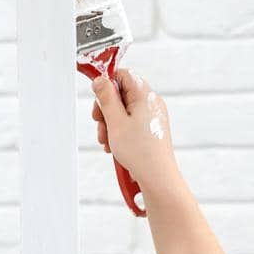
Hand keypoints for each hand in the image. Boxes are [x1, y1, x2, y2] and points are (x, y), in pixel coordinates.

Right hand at [90, 67, 179, 196]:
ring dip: (110, 123)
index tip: (96, 97)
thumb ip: (106, 97)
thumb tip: (100, 80)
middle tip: (100, 124)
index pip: (123, 75)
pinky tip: (113, 146)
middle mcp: (151, 104)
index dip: (107, 84)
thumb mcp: (115, 121)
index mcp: (145, 96)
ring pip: (123, 111)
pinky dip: (119, 132)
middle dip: (106, 109)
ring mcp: (152, 117)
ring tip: (106, 140)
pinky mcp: (150, 130)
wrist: (158, 178)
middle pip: (121, 94)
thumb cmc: (141, 152)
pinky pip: (130, 124)